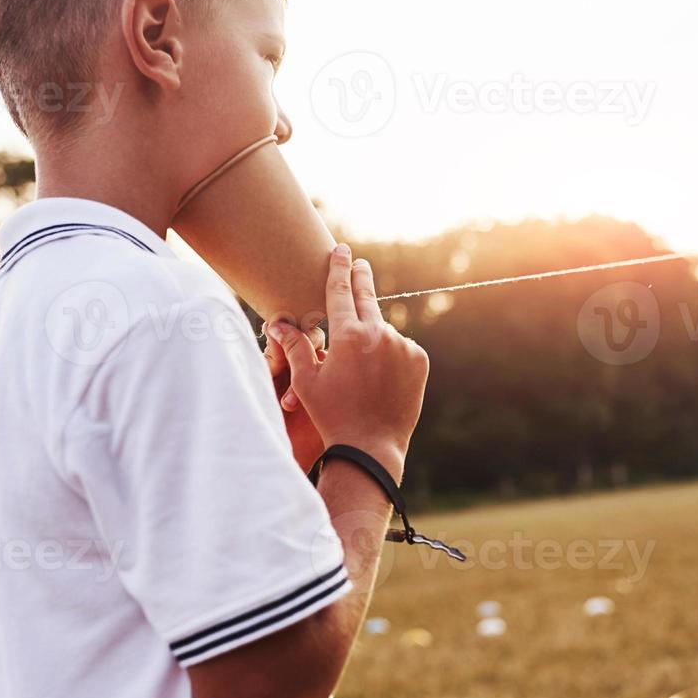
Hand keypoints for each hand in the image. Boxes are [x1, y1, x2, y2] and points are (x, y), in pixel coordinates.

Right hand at [266, 243, 428, 483]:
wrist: (372, 447)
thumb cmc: (332, 415)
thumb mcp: (307, 381)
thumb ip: (297, 346)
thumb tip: (277, 322)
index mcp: (348, 336)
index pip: (340, 291)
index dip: (339, 268)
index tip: (342, 251)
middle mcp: (379, 334)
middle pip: (367, 297)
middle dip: (361, 278)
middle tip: (359, 263)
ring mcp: (403, 346)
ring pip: (384, 329)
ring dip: (373, 334)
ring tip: (362, 361)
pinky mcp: (419, 360)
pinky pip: (402, 347)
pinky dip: (391, 352)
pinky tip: (380, 374)